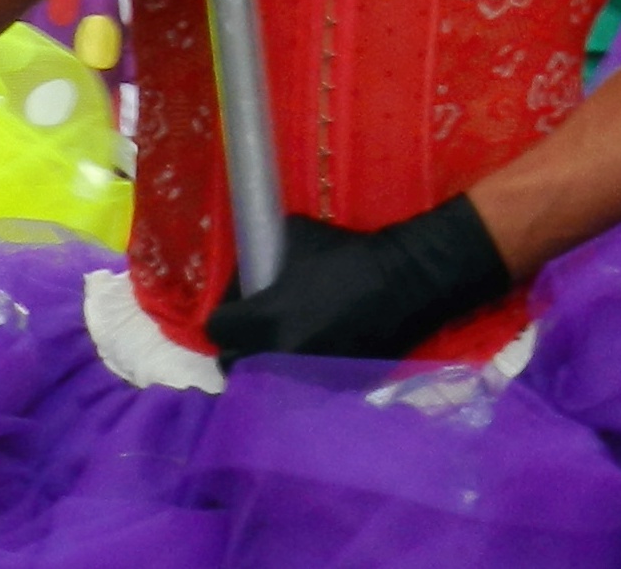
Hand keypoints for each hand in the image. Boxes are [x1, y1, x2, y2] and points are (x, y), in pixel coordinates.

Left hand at [202, 195, 511, 364]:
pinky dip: (299, 376)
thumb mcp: (296, 234)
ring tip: (282, 346)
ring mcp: (305, 376)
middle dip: (239, 347)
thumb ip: (265, 253)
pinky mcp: (331, 386)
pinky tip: (312, 354)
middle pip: (234, 365)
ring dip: (267, 365)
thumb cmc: (347, 254)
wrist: (404, 282)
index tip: (238, 307)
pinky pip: (300, 387)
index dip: (225, 315)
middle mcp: (278, 355)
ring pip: (265, 381)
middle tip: (254, 331)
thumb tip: (252, 263)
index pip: (217, 329)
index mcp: (266, 318)